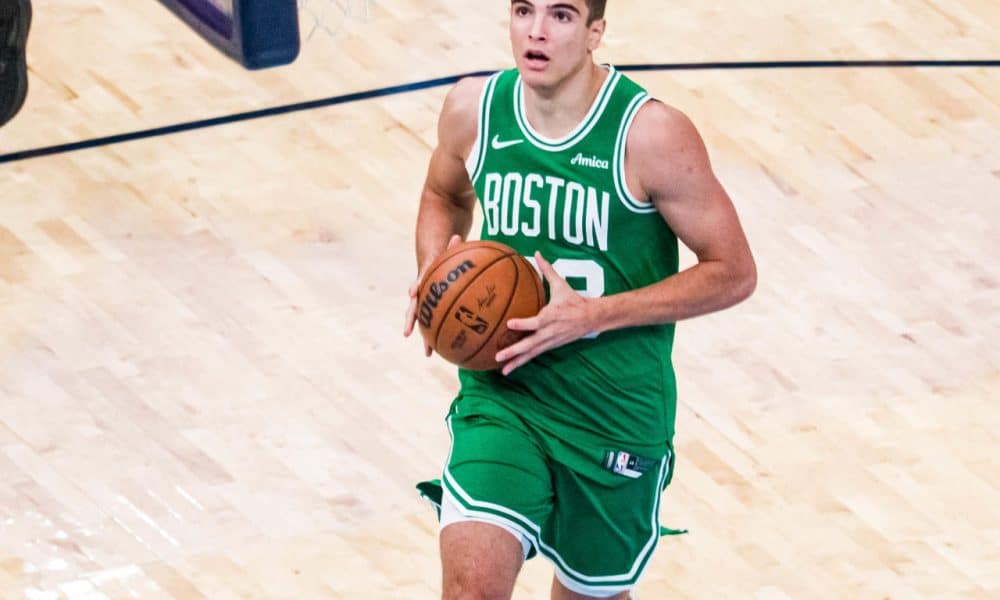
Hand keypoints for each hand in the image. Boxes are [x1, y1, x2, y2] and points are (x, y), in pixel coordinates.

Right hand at [403, 234, 463, 356]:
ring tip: (428, 354)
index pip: (418, 282)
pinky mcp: (432, 310)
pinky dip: (442, 336)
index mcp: (424, 279)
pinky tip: (450, 350)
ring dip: (426, 337)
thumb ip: (451, 246)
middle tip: (407, 334)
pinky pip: (437, 324)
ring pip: (424, 322)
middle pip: (414, 309)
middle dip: (411, 321)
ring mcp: (425, 303)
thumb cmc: (443, 255)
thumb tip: (458, 237)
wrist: (433, 260)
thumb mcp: (446, 250)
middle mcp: (421, 294)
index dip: (415, 287)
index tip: (411, 294)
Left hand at [495, 252, 595, 375]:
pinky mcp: (550, 346)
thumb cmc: (573, 300)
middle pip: (530, 344)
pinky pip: (534, 355)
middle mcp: (549, 332)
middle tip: (498, 356)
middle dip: (514, 351)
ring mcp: (550, 341)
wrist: (592, 318)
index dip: (523, 323)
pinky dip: (522, 362)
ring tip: (503, 370)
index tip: (510, 324)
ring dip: (517, 362)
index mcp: (551, 316)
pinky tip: (510, 368)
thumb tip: (537, 253)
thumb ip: (547, 270)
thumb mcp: (561, 285)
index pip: (536, 322)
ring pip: (531, 354)